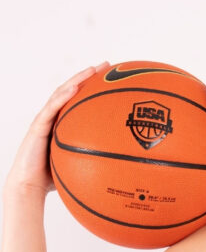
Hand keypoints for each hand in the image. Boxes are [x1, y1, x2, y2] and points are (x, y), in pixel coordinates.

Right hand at [4, 62, 109, 197]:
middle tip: (107, 65)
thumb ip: (99, 158)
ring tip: (92, 69)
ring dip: (77, 79)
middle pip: (73, 90)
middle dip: (89, 76)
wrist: (31, 186)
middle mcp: (55, 118)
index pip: (81, 100)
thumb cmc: (56, 178)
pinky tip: (74, 88)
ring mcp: (45, 120)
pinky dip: (62, 96)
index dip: (96, 87)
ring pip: (61, 93)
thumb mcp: (82, 165)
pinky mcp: (38, 126)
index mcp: (65, 123)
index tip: (114, 78)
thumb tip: (128, 163)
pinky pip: (51, 108)